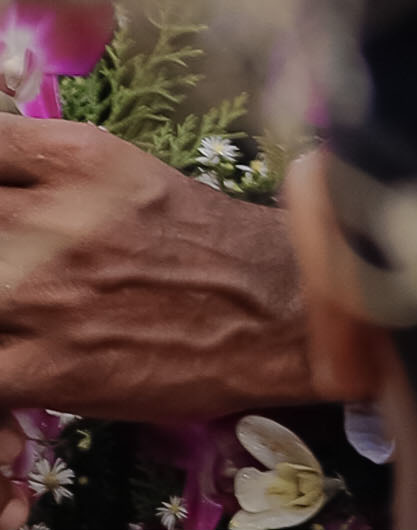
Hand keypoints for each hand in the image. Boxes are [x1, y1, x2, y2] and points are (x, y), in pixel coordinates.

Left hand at [0, 123, 309, 417]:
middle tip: (15, 264)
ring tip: (17, 313)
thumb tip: (4, 192)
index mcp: (77, 160)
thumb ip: (52, 178)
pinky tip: (16, 366)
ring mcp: (39, 296)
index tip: (4, 196)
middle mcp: (49, 220)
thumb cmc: (207, 243)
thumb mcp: (129, 179)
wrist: (276, 310)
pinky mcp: (43, 369)